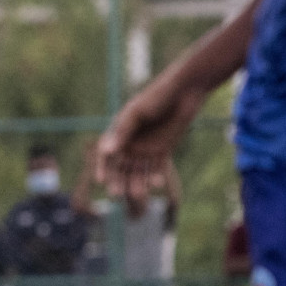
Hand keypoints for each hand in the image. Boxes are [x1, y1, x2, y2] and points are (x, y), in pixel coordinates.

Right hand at [96, 77, 205, 205]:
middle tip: (116, 194)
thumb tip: (106, 151)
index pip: (106, 155)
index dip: (103, 169)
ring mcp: (146, 148)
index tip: (101, 181)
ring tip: (139, 194)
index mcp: (118, 132)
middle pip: (121, 167)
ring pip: (138, 171)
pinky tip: (156, 184)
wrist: (184, 91)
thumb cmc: (156, 97)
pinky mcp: (162, 150)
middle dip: (118, 181)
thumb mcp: (136, 113)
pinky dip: (156, 176)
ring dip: (137, 183)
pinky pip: (157, 168)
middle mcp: (130, 143)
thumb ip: (122, 132)